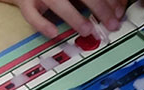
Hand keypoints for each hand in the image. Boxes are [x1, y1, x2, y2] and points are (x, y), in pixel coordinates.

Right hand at [0, 0, 126, 37]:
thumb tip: (118, 9)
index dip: (108, 0)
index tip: (119, 13)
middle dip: (99, 8)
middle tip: (111, 24)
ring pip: (57, 3)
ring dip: (74, 17)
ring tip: (87, 30)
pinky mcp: (24, 2)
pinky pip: (31, 15)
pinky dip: (42, 24)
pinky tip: (54, 32)